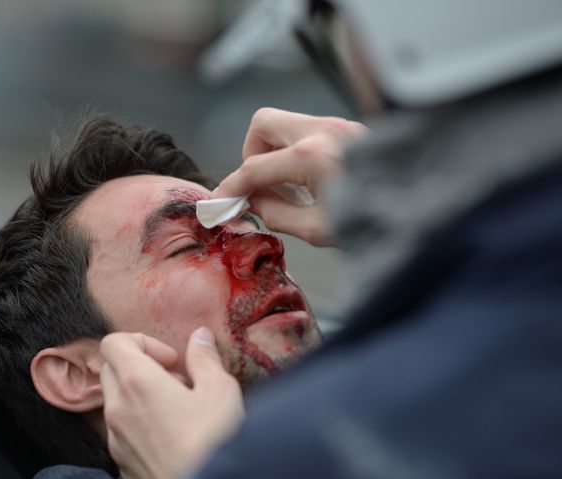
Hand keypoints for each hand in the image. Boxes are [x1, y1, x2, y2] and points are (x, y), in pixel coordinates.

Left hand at [100, 328, 243, 478]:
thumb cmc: (212, 442)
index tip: (172, 360)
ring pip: (116, 402)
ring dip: (142, 397)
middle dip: (142, 368)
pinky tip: (174, 438)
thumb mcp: (220, 391)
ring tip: (180, 412)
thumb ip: (205, 358)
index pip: (114, 342)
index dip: (143, 341)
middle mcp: (117, 409)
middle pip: (112, 370)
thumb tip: (200, 336)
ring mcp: (116, 439)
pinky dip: (141, 425)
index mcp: (136, 382)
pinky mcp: (122, 464)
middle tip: (177, 383)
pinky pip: (123, 432)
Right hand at [213, 107, 367, 245]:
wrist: (428, 207)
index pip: (254, 166)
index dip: (231, 185)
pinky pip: (305, 131)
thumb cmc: (379, 221)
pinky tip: (309, 181)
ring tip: (288, 188)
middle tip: (259, 185)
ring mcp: (338, 125)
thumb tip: (254, 201)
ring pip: (284, 123)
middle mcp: (324, 131)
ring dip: (274, 152)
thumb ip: (277, 214)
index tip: (219, 200)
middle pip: (263, 123)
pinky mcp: (348, 128)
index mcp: (314, 157)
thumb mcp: (318, 230)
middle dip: (251, 153)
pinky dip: (294, 152)